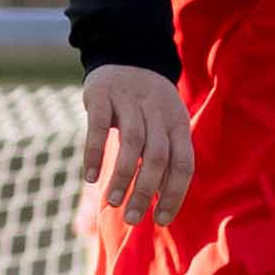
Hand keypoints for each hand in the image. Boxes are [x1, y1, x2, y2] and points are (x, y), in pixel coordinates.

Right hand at [82, 66, 193, 226]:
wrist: (127, 53)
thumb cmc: (147, 104)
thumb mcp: (166, 124)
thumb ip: (166, 157)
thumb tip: (163, 204)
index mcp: (178, 123)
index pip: (183, 164)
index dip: (174, 194)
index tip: (161, 220)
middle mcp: (158, 112)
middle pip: (157, 157)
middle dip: (146, 192)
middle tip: (133, 218)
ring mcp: (129, 101)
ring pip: (132, 143)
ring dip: (123, 176)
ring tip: (112, 202)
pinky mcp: (102, 95)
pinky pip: (98, 127)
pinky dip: (95, 153)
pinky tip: (91, 177)